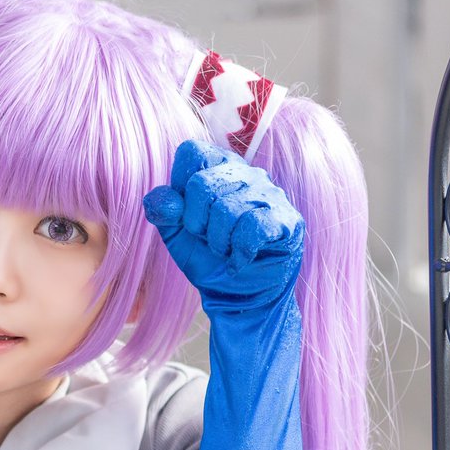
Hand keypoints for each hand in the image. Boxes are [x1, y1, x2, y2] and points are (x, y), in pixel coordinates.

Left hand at [144, 139, 304, 310]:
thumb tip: (163, 199)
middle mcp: (246, 173)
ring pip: (227, 210)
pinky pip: (253, 228)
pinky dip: (239, 252)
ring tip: (226, 251)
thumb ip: (163, 211)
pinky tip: (240, 260)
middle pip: (202, 183)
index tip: (187, 215)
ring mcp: (269, 194)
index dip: (180, 186)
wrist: (237, 298)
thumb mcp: (176, 235)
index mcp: (217, 167)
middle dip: (196, 224)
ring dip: (218, 243)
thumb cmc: (208, 259)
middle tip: (208, 240)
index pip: (192, 151)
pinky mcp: (287, 220)